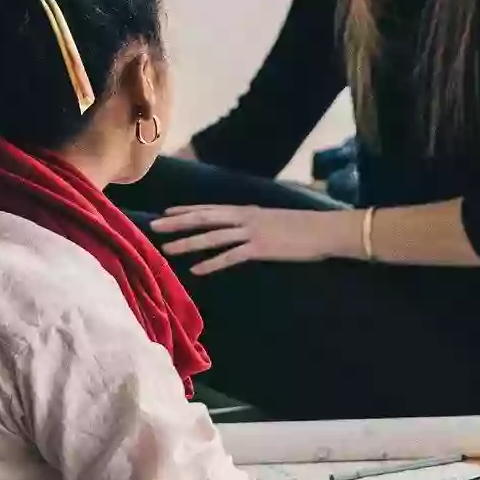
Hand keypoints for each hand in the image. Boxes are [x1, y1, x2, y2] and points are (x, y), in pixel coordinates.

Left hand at [155, 205, 359, 275]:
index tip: (166, 212)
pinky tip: (196, 270)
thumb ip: (255, 224)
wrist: (324, 230)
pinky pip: (230, 256)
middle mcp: (245, 218)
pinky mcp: (260, 248)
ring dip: (188, 243)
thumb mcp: (274, 220)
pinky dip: (212, 263)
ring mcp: (251, 232)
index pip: (210, 208)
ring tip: (167, 249)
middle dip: (178, 223)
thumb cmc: (303, 227)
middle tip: (154, 226)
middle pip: (204, 218)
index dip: (187, 210)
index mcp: (247, 210)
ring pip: (212, 236)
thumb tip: (243, 232)